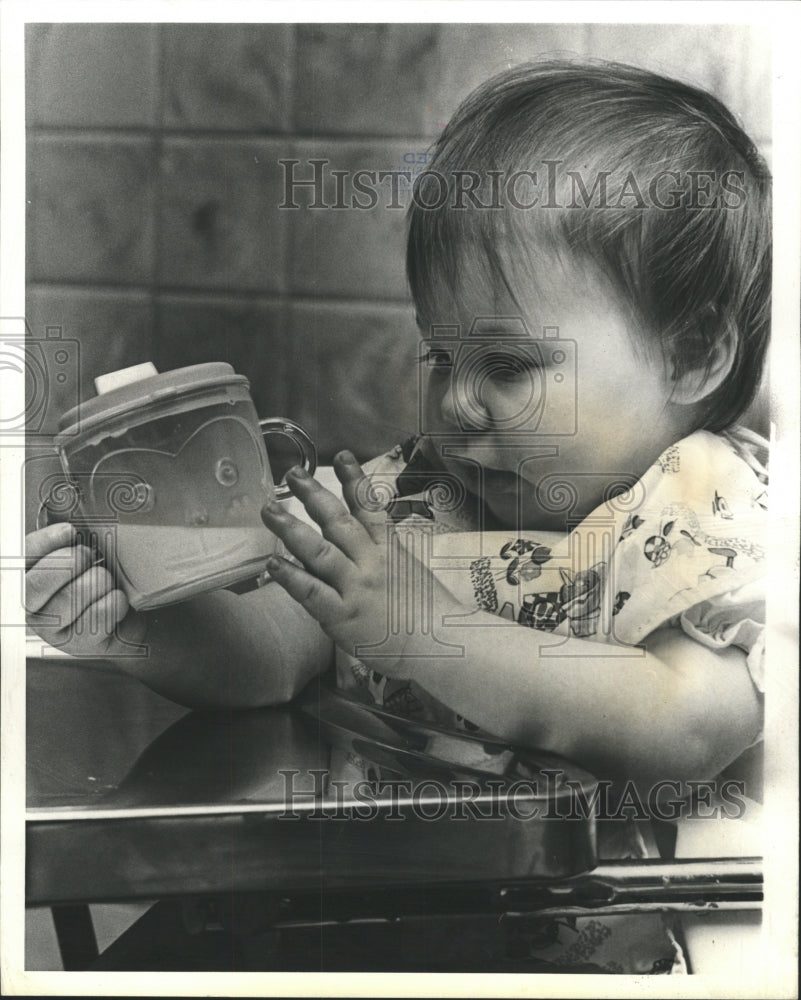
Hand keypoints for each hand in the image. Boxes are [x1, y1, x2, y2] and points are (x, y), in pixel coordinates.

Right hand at [25, 522, 146, 658]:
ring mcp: (54, 630)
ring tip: (107, 580)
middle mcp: (34, 606)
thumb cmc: (102, 581)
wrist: (131, 616)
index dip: (44, 543)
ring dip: (97, 582)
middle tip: (91, 557)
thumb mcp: (85, 556)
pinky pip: (96, 617)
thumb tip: (74, 525)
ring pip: (70, 599)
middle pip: (37, 584)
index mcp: (30, 577)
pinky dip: (114, 602)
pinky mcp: (78, 645)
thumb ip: (72, 541)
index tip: (70, 530)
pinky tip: (118, 599)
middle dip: (70, 563)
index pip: (22, 559)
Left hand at [261, 452, 459, 677]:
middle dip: (313, 495)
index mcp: (388, 549)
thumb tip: (365, 536)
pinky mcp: (343, 616)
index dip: (354, 479)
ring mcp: (356, 588)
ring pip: (320, 552)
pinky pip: (312, 593)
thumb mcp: (409, 570)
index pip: (369, 507)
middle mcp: (370, 563)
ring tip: (270, 511)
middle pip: (338, 522)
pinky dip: (291, 577)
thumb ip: (384, 551)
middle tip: (292, 474)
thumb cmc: (427, 611)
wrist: (443, 644)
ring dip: (292, 529)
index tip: (341, 455)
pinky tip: (273, 563)